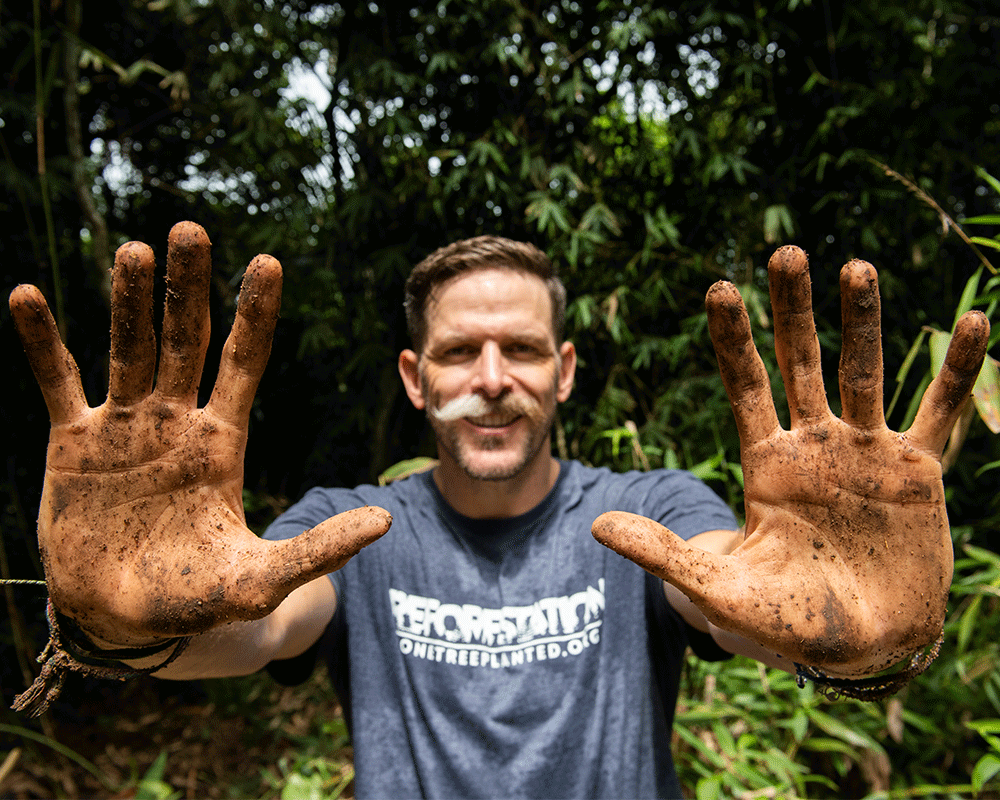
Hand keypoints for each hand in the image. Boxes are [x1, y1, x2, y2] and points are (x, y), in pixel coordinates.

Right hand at [10, 222, 390, 645]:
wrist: (125, 621)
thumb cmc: (197, 599)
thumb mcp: (261, 578)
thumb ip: (318, 549)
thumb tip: (387, 522)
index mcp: (222, 441)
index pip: (243, 363)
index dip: (254, 315)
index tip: (267, 263)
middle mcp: (176, 421)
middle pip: (185, 338)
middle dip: (188, 286)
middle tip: (191, 229)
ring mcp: (124, 426)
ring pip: (128, 347)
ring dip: (127, 299)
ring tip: (132, 250)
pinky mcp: (73, 442)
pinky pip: (56, 381)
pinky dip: (41, 343)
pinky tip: (26, 296)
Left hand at [593, 246, 988, 677]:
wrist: (862, 649)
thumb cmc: (787, 621)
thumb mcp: (721, 590)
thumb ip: (665, 553)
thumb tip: (598, 525)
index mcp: (768, 464)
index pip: (747, 387)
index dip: (734, 340)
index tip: (719, 289)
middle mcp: (815, 446)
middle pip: (800, 363)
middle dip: (793, 310)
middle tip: (784, 252)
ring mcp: (867, 454)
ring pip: (865, 373)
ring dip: (862, 322)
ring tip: (856, 267)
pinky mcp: (918, 473)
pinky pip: (941, 412)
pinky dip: (959, 370)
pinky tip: (975, 322)